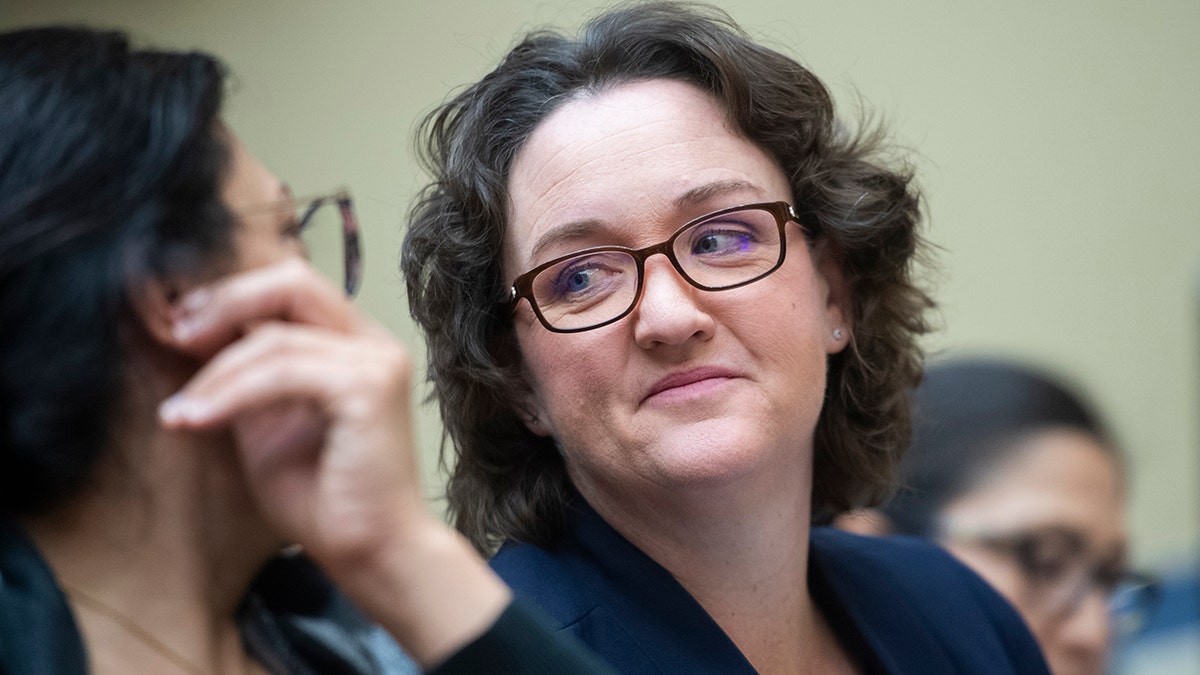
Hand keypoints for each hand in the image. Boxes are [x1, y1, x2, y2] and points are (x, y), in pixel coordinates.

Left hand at [159, 258, 425, 568]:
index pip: (292, 289)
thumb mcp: (267, 423)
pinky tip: (198, 419)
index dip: (233, 298)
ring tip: (180, 411)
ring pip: (277, 335)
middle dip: (225, 304)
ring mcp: (377, 361)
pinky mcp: (370, 387)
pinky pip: (283, 371)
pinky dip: (233, 393)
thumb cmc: (325, 498)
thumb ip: (246, 378)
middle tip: (178, 338)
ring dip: (216, 372)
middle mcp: (373, 343)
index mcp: (355, 345)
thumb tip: (194, 335)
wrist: (370, 551)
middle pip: (293, 282)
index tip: (181, 326)